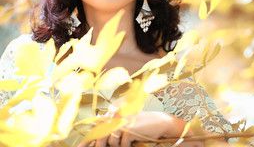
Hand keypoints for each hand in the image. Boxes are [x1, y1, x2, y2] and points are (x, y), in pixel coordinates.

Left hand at [77, 111, 203, 146]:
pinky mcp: (128, 129)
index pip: (97, 127)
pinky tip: (135, 141)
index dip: (87, 140)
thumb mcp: (127, 126)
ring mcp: (122, 122)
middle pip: (101, 136)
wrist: (161, 122)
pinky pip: (122, 144)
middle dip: (100, 145)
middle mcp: (116, 116)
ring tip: (129, 141)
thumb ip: (114, 129)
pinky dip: (128, 146)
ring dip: (119, 146)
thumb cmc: (144, 126)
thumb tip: (99, 141)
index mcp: (114, 114)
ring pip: (111, 142)